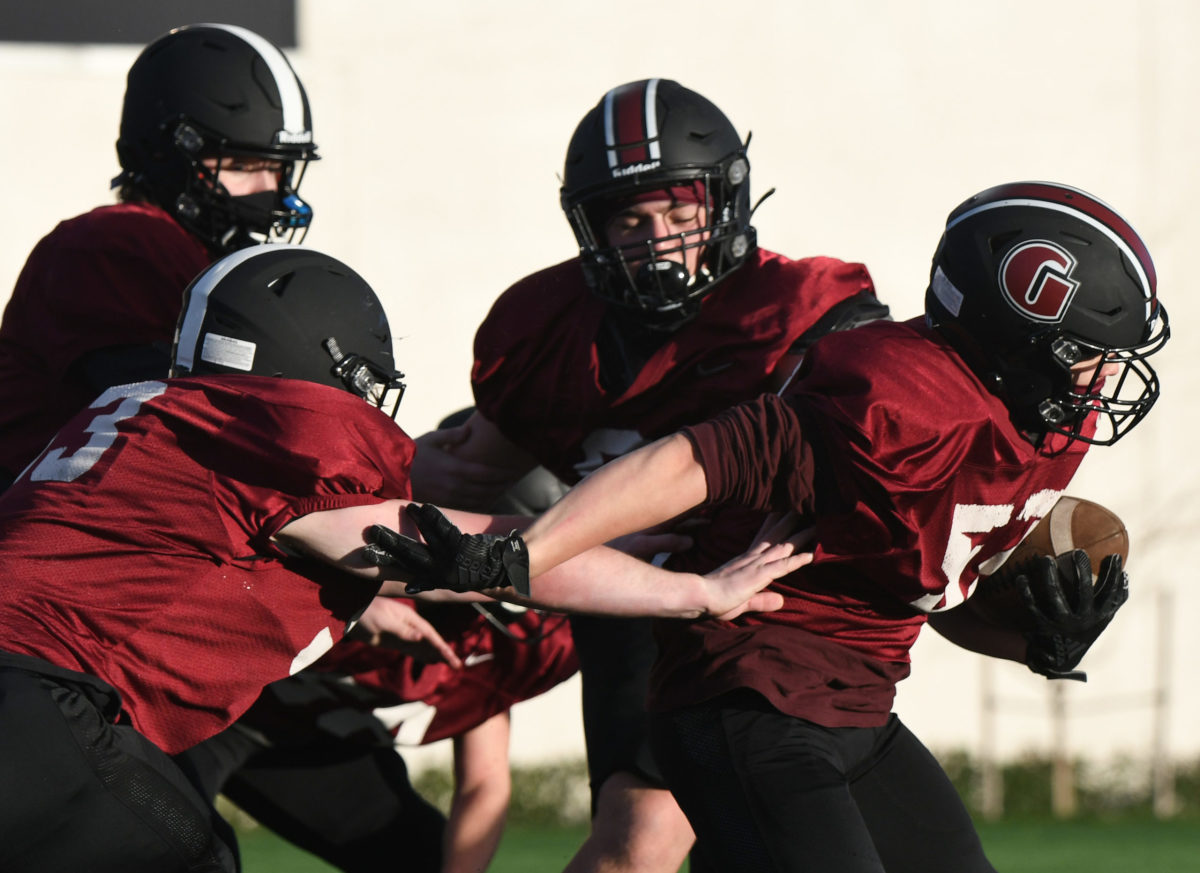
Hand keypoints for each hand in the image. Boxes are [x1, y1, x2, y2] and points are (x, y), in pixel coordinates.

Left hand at [348, 597, 462, 667]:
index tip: (451, 658)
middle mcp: (410, 626)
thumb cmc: (368, 612)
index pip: (430, 634)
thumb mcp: (384, 621)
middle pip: (430, 641)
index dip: (442, 646)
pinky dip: (422, 656)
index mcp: (410, 619)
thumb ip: (402, 630)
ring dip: (435, 655)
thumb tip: (421, 637)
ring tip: (449, 664)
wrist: (351, 613)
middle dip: (444, 653)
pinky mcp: (394, 642)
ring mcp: (402, 635)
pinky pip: (412, 650)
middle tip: (457, 665)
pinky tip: (430, 660)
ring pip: (423, 647)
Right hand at [364, 504, 530, 595]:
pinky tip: (421, 507)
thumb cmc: (478, 571)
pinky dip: (432, 518)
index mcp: (436, 580)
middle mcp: (440, 572)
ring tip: (399, 509)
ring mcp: (450, 560)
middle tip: (372, 531)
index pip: (405, 570)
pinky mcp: (461, 547)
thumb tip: (410, 584)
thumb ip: (432, 578)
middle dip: (388, 543)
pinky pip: (443, 529)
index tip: (366, 556)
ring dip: (410, 524)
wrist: (506, 569)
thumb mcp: (453, 578)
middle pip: (408, 555)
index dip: (385, 563)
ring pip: (424, 539)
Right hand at [409, 420, 529, 508]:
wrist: (391, 475)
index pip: (485, 473)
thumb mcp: (432, 439)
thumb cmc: (412, 454)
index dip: (501, 474)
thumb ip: (452, 434)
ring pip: (478, 500)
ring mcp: (448, 497)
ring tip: (504, 489)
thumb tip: (469, 430)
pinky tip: (487, 498)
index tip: (512, 470)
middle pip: (485, 489)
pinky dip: (480, 503)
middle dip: (501, 485)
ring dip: (493, 495)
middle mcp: (453, 485)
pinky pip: (467, 506)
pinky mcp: (443, 504)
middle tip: (513, 480)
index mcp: (453, 468)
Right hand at [701, 514, 813, 619]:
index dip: (774, 526)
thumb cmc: (713, 600)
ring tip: (816, 523)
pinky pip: (781, 566)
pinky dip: (797, 560)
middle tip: (803, 507)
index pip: (763, 540)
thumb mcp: (742, 602)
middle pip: (775, 537)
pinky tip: (811, 555)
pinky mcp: (758, 576)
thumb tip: (781, 600)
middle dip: (790, 523)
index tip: (784, 512)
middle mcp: (752, 559)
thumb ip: (761, 601)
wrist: (697, 596)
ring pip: (782, 547)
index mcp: (745, 562)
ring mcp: (755, 566)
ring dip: (800, 537)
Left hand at [1019, 550, 1127, 680]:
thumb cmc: (1085, 629)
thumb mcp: (1103, 616)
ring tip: (1046, 559)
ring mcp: (1062, 622)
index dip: (1113, 575)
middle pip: (1084, 592)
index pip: (1110, 593)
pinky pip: (1033, 607)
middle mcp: (1082, 619)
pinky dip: (1026, 593)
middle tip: (1078, 552)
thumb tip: (1126, 576)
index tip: (1112, 556)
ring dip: (1050, 576)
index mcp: (1099, 615)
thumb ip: (1115, 598)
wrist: (1062, 658)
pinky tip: (1021, 578)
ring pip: (1055, 596)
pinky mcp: (1044, 625)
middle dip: (1082, 571)